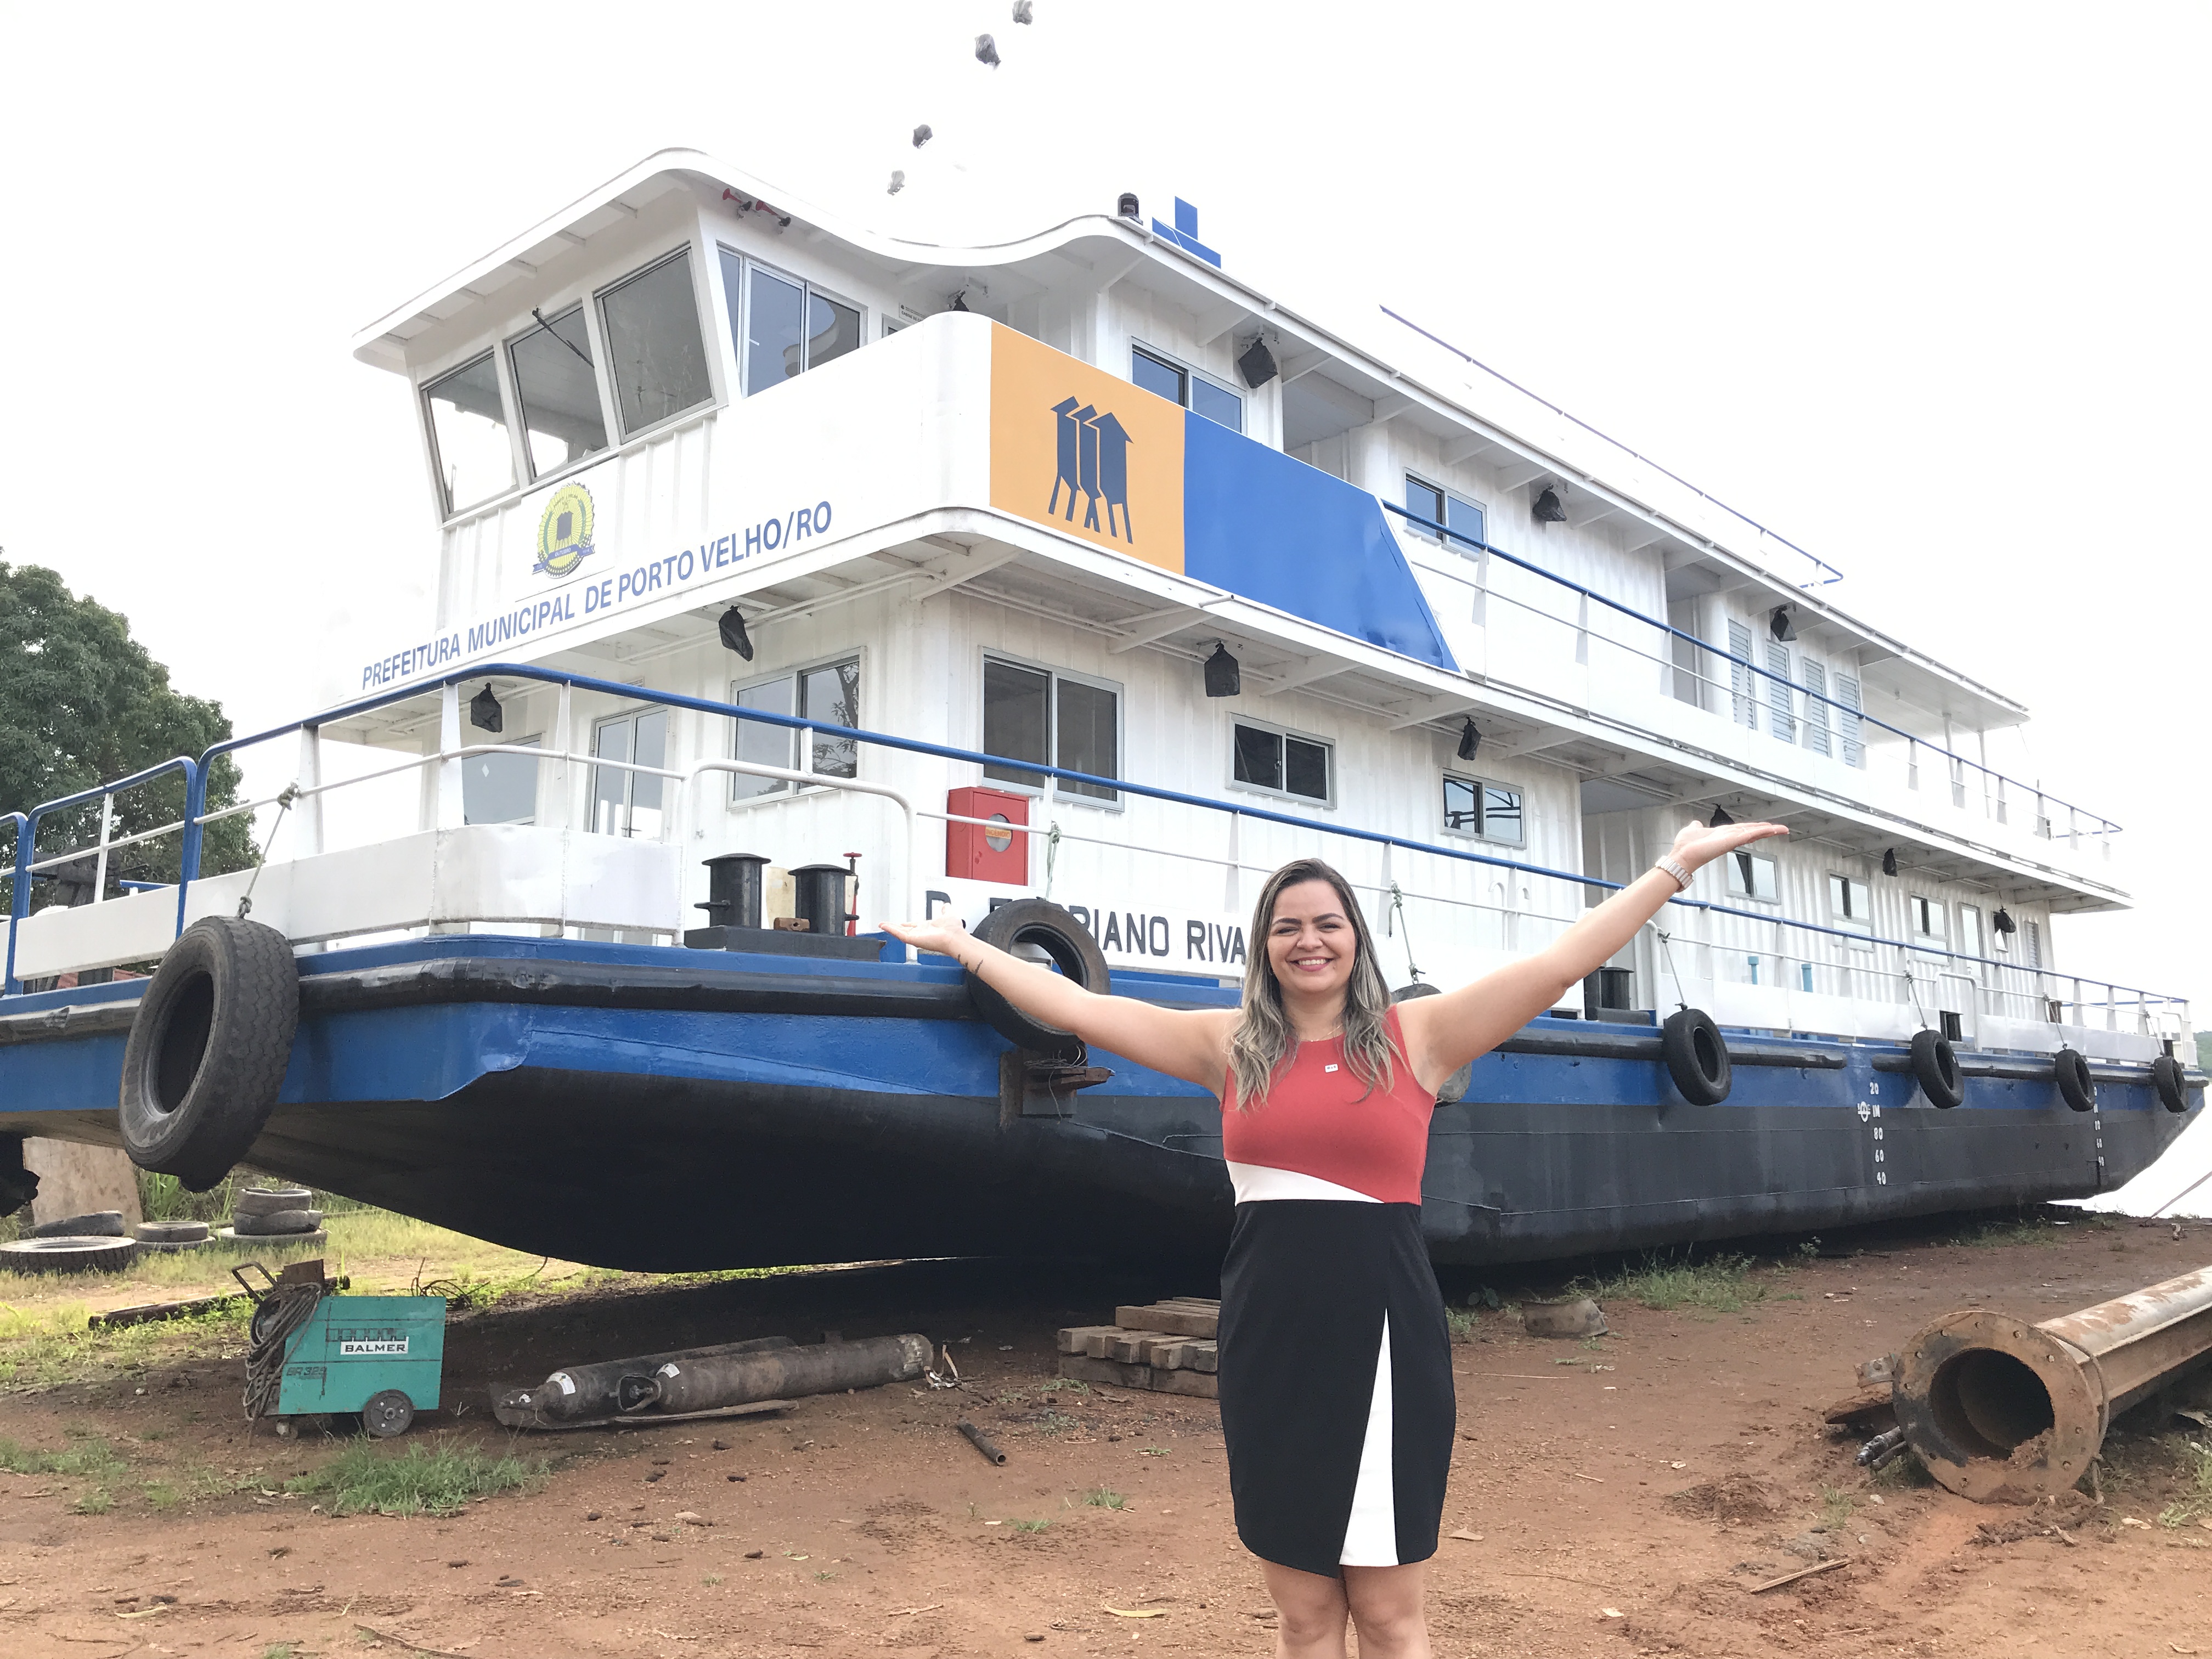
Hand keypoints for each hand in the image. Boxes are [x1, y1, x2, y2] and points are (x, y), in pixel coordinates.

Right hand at [881, 918, 973, 964]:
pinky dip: (891, 930)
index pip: (914, 926)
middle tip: (884, 924)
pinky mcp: (913, 940)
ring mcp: (917, 937)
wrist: (955, 937)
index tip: (900, 923)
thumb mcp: (948, 914)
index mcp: (928, 928)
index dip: (906, 924)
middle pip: (904, 930)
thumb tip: (946, 905)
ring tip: (881, 925)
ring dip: (890, 928)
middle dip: (894, 927)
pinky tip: (885, 926)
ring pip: (900, 933)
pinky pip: (900, 935)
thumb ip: (945, 910)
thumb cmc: (954, 930)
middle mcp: (921, 933)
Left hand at [1669, 816, 1787, 872]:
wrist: (1681, 856)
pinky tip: (1771, 829)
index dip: (1755, 827)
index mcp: (1723, 834)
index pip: (1743, 829)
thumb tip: (1696, 824)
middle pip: (1752, 831)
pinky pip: (1749, 834)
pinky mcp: (1731, 841)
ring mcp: (1731, 840)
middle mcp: (1729, 837)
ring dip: (1769, 830)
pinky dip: (1761, 831)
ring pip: (1754, 833)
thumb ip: (1696, 827)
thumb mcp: (1692, 830)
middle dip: (1767, 830)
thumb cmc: (1685, 846)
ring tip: (1782, 829)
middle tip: (1782, 829)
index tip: (1767, 826)